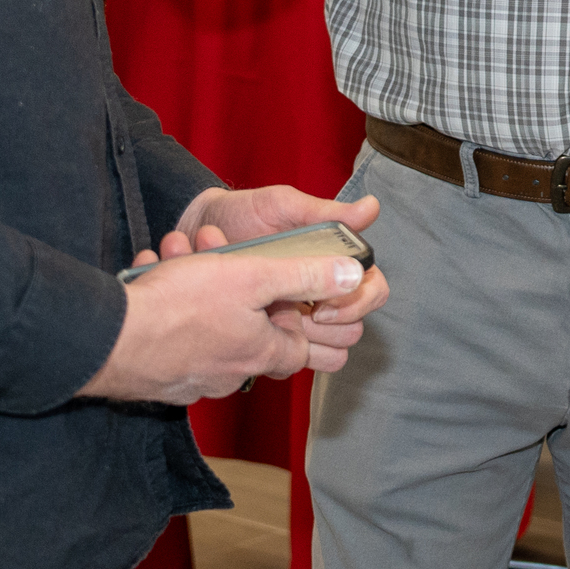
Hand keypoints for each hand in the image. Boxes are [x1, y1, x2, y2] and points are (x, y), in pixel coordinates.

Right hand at [75, 241, 374, 405]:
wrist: (105, 340)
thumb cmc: (178, 307)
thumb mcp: (252, 276)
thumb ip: (305, 277)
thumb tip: (354, 278)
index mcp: (261, 353)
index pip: (300, 347)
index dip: (297, 315)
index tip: (281, 290)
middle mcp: (231, 375)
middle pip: (253, 339)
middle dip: (240, 293)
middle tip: (216, 261)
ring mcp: (194, 381)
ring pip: (211, 335)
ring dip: (200, 294)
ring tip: (176, 258)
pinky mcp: (161, 380)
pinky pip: (177, 344)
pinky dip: (171, 315)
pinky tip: (154, 285)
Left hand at [174, 187, 389, 341]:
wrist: (198, 229)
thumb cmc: (243, 213)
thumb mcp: (281, 206)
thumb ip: (325, 213)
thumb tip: (371, 208)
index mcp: (331, 262)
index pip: (371, 289)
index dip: (358, 301)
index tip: (324, 303)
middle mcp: (320, 292)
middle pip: (353, 327)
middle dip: (331, 327)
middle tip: (300, 316)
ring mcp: (296, 316)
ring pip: (329, 350)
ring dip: (305, 343)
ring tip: (273, 322)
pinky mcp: (271, 335)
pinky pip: (292, 361)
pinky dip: (280, 358)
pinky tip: (259, 338)